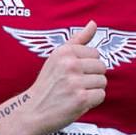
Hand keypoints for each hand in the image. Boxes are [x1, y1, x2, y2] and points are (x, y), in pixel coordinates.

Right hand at [25, 20, 107, 134]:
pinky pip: (101, 95)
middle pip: (102, 67)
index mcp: (64, 51)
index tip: (73, 73)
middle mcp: (70, 64)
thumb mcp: (57, 57)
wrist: (32, 110)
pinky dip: (92, 101)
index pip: (95, 53)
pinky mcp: (81, 98)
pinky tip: (78, 102)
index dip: (87, 66)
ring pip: (102, 82)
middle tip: (75, 85)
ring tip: (76, 93)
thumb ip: (78, 40)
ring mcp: (75, 82)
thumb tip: (93, 23)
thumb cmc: (47, 84)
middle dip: (92, 77)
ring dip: (92, 90)